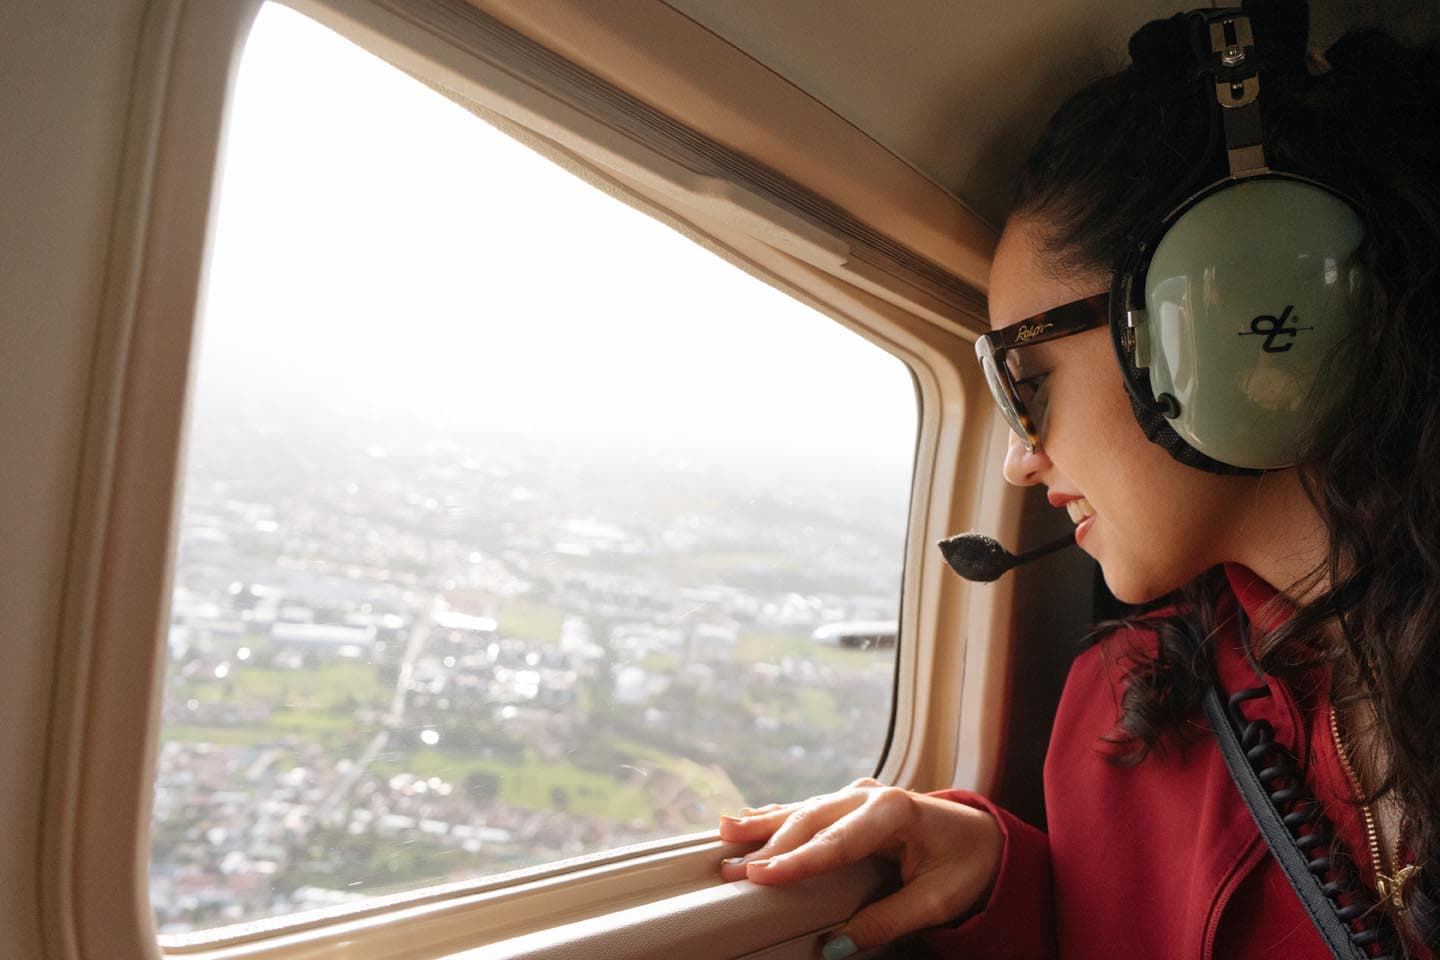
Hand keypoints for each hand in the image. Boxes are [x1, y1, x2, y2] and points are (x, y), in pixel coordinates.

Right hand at [717, 778, 1001, 952]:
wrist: (986, 839)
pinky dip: (776, 816)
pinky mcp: (852, 803)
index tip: (761, 876)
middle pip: (811, 820)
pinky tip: (747, 819)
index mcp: (895, 811)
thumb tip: (836, 945)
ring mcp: (860, 795)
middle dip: (770, 846)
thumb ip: (887, 921)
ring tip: (726, 833)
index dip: (796, 861)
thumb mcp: (936, 901)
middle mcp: (872, 796)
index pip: (836, 842)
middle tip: (733, 871)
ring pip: (803, 809)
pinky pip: (809, 810)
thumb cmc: (967, 866)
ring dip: (763, 825)